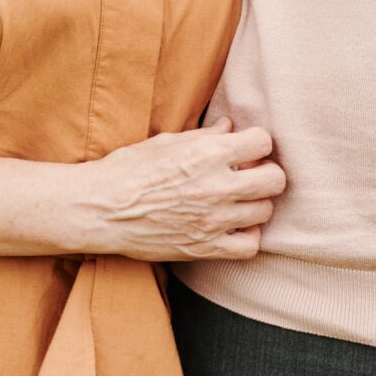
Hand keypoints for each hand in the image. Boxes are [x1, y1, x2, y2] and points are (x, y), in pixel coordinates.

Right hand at [69, 119, 286, 262]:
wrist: (100, 209)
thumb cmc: (128, 169)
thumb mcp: (166, 142)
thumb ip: (204, 135)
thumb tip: (230, 127)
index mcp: (206, 154)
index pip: (263, 142)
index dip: (256, 142)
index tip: (246, 147)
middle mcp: (215, 187)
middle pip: (274, 179)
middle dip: (265, 172)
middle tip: (250, 173)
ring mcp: (212, 220)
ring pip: (265, 211)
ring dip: (255, 203)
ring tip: (239, 199)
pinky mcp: (204, 248)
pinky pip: (249, 246)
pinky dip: (247, 235)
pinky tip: (233, 225)